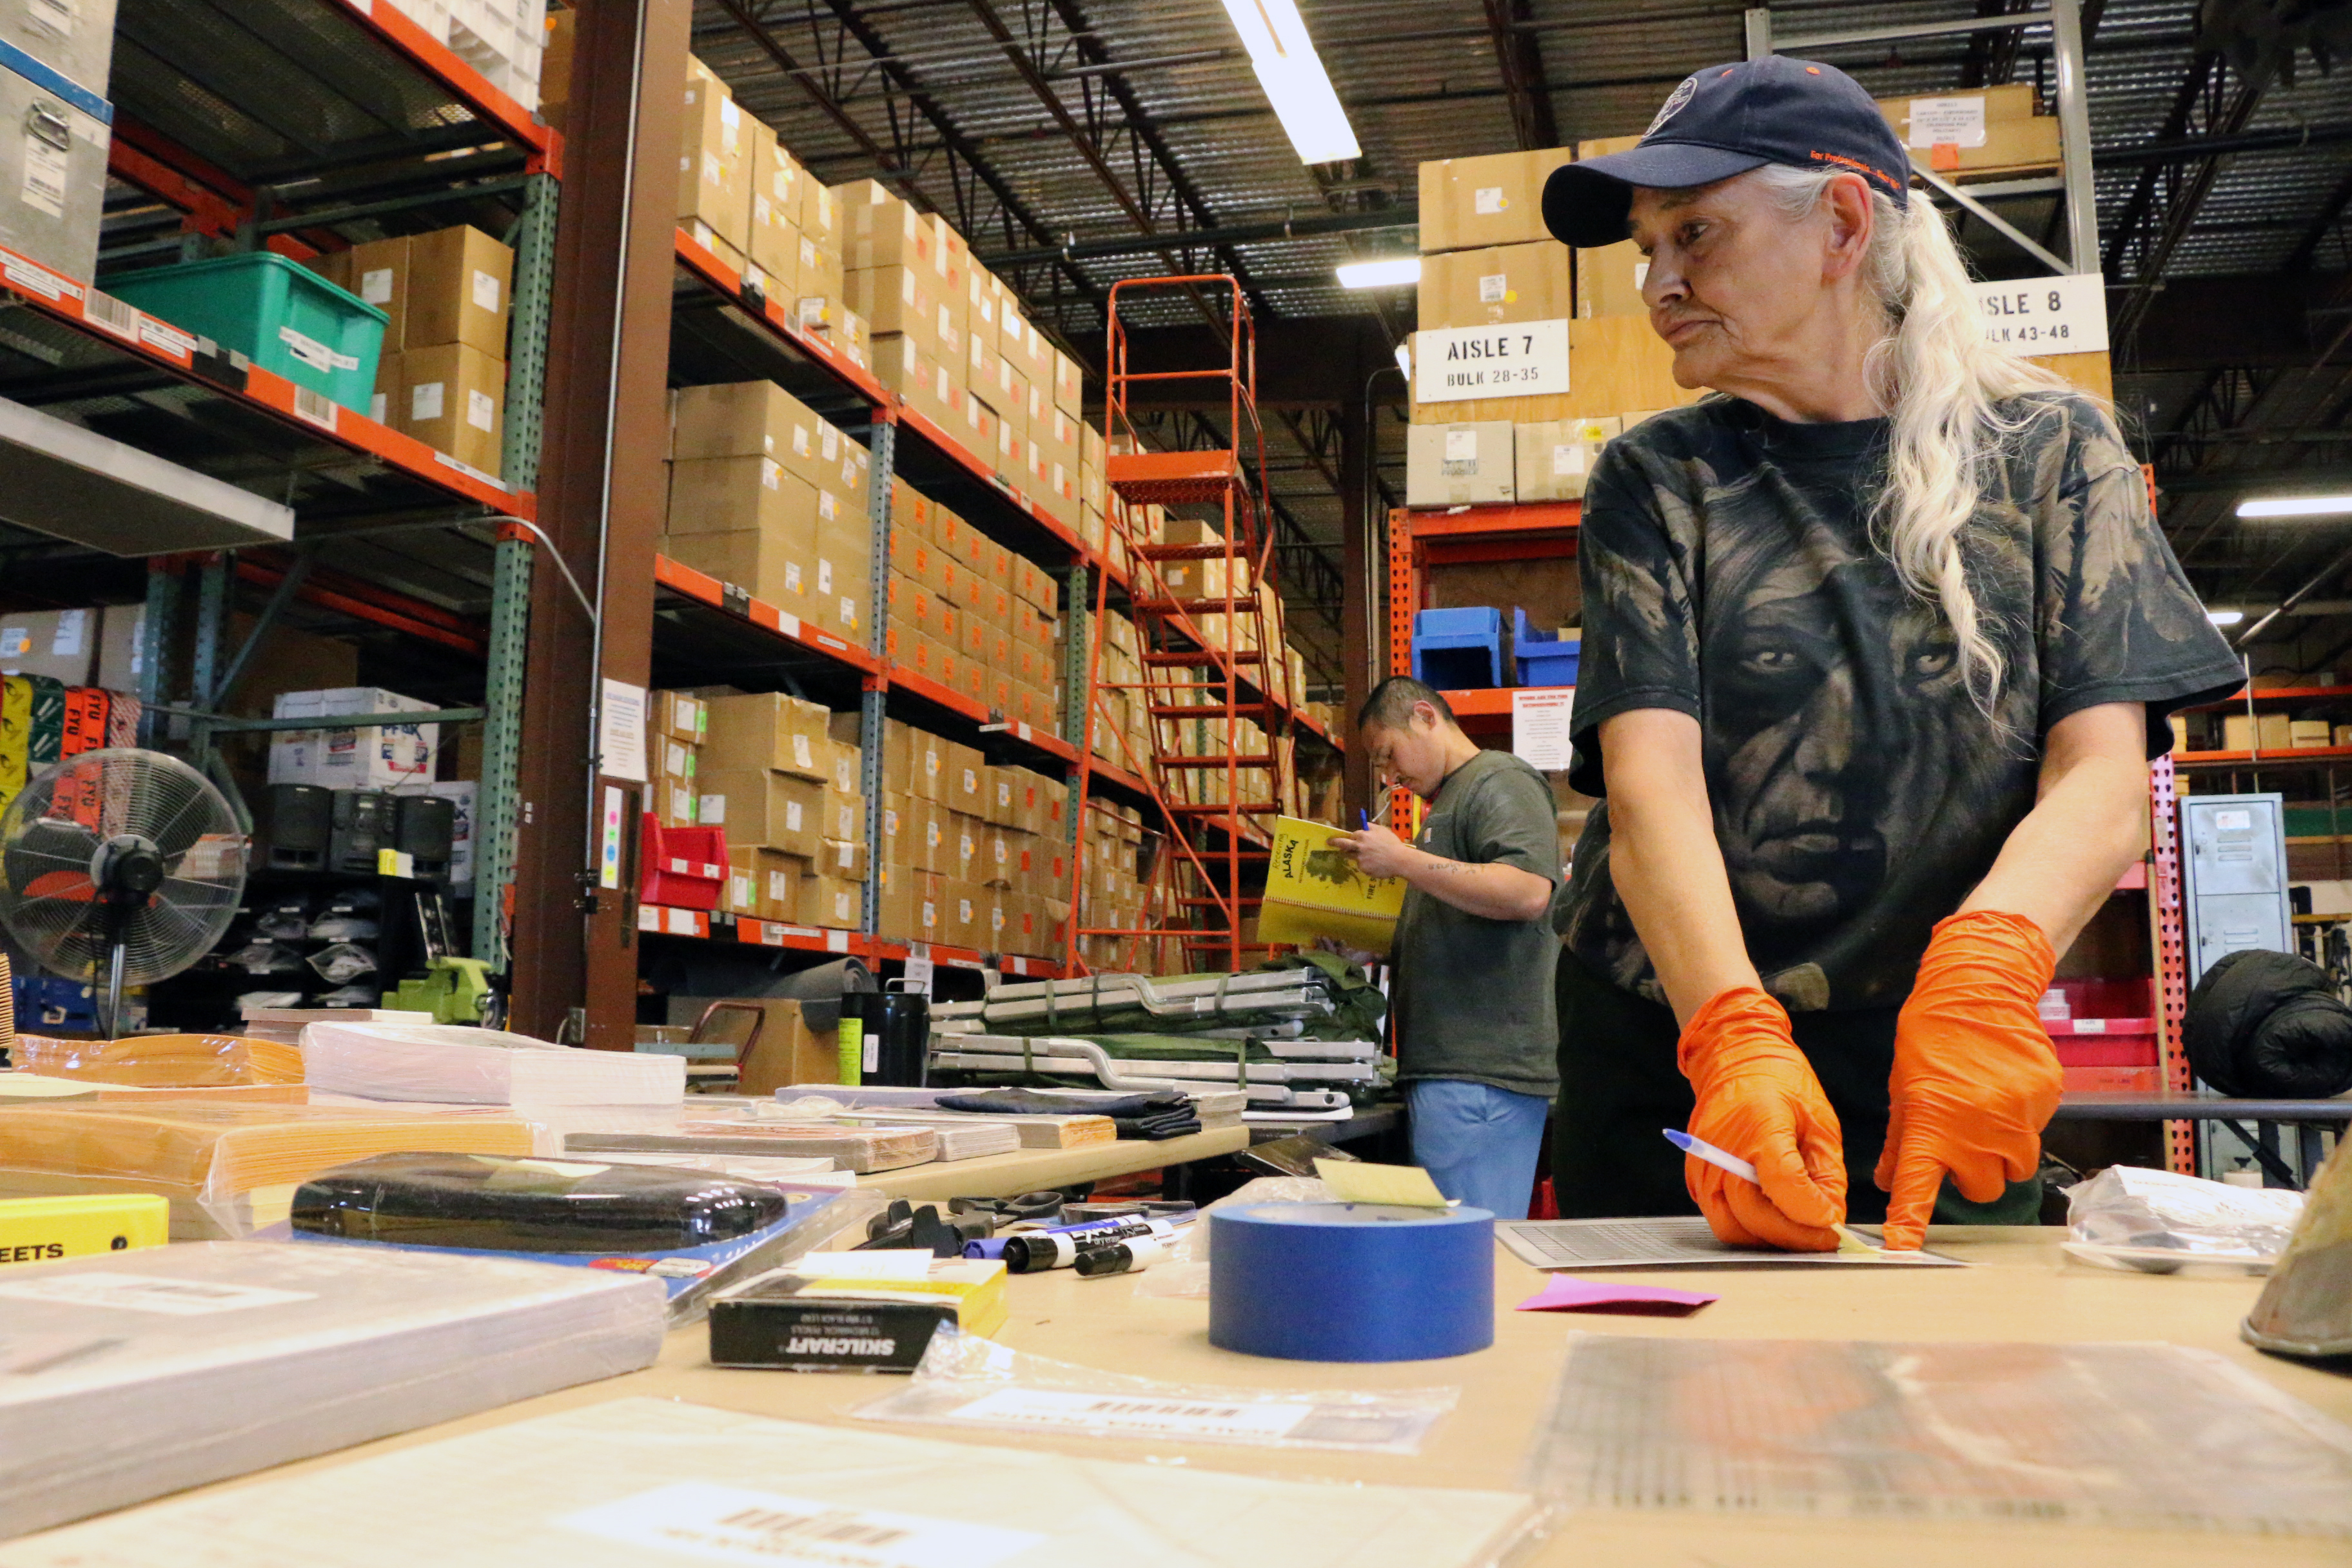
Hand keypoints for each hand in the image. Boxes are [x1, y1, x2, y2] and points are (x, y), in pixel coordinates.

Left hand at [1328, 823, 1414, 879]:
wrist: (1400, 860)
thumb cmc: (1393, 844)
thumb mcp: (1383, 831)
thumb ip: (1372, 827)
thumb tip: (1364, 824)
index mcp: (1363, 835)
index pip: (1352, 835)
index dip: (1352, 837)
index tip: (1349, 838)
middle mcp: (1359, 846)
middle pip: (1342, 844)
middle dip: (1334, 842)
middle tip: (1329, 842)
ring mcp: (1360, 858)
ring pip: (1350, 856)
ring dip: (1351, 855)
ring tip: (1362, 856)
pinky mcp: (1363, 868)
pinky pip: (1361, 865)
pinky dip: (1365, 864)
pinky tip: (1375, 864)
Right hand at [1678, 987, 1845, 1251]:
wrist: (1735, 1060)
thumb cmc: (1781, 1084)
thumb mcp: (1819, 1123)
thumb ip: (1826, 1175)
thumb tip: (1829, 1219)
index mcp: (1759, 1127)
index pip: (1784, 1187)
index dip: (1813, 1214)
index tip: (1833, 1222)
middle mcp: (1721, 1151)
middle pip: (1755, 1216)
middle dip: (1795, 1236)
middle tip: (1824, 1236)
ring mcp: (1703, 1167)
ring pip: (1734, 1229)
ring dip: (1770, 1238)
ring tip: (1799, 1230)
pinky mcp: (1696, 1178)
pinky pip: (1723, 1218)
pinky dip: (1750, 1227)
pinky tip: (1775, 1216)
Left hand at [1876, 909, 2061, 1250]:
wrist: (1979, 990)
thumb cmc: (1931, 1038)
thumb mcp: (1903, 1089)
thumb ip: (1902, 1140)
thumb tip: (1891, 1179)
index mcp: (1933, 1128)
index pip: (1919, 1189)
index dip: (1911, 1222)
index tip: (1903, 1249)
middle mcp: (1978, 1132)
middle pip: (1984, 1190)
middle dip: (1972, 1176)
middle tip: (1960, 1145)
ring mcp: (2018, 1119)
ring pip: (2016, 1168)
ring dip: (2000, 1156)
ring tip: (1985, 1118)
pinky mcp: (2047, 1102)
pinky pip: (2036, 1131)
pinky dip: (2020, 1123)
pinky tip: (2005, 1091)